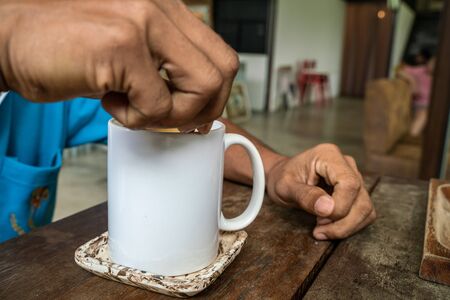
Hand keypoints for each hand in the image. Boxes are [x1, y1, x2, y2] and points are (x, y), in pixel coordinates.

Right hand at [0, 0, 237, 129]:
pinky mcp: (121, 45)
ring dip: (170, 115)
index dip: (215, 95)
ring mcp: (142, 22)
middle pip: (223, 72)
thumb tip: (203, 106)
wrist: (12, 42)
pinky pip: (157, 104)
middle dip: (202, 110)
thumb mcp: (134, 52)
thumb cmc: (70, 50)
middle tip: (169, 118)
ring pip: (201, 88)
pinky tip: (110, 102)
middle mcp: (160, 7)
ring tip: (134, 107)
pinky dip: (135, 118)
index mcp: (168, 8)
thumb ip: (168, 68)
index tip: (193, 114)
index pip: (222, 57)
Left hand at [266, 144, 375, 239]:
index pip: (349, 183)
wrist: (282, 176)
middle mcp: (346, 164)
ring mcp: (354, 177)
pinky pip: (363, 213)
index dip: (340, 206)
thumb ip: (305, 196)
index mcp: (329, 155)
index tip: (320, 219)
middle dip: (342, 223)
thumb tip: (328, 209)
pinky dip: (348, 226)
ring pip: (366, 209)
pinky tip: (328, 227)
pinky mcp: (356, 192)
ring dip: (346, 226)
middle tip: (318, 229)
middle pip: (361, 199)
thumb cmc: (282, 178)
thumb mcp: (285, 187)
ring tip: (321, 228)